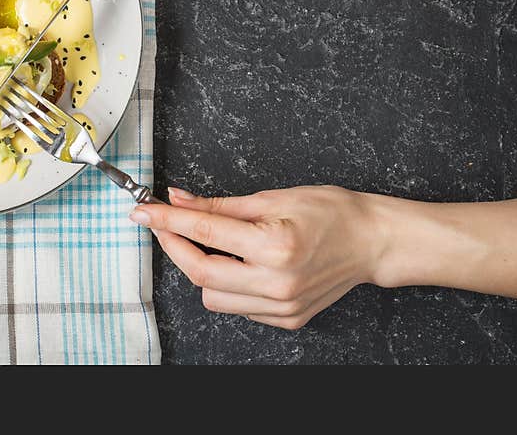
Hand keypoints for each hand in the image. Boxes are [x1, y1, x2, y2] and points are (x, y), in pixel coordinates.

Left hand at [129, 185, 386, 328]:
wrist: (372, 241)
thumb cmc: (331, 212)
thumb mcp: (272, 197)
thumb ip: (219, 204)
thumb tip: (179, 199)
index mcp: (275, 245)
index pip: (204, 231)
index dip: (167, 220)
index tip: (143, 212)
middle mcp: (277, 281)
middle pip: (200, 271)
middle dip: (173, 245)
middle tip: (163, 224)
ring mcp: (281, 306)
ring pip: (212, 296)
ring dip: (198, 269)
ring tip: (208, 243)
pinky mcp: (286, 319)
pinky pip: (236, 306)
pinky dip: (225, 285)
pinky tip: (235, 263)